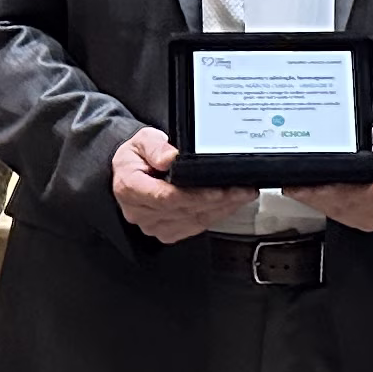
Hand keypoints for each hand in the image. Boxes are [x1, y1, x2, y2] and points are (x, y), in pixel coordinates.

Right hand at [112, 126, 251, 243]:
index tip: (218, 191)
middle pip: (185, 210)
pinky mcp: (166, 231)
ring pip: (194, 221)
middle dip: (218, 200)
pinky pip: (195, 226)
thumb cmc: (136, 157)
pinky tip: (230, 204)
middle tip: (242, 189)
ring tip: (242, 194)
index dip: (195, 196)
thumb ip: (155, 146)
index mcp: (130, 188)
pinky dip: (216, 215)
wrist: (131, 171)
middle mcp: (140, 211)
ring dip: (222, 209)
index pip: (166, 197)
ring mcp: (153, 224)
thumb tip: (170, 157)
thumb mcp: (142, 140)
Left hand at [291, 115, 372, 231]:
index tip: (318, 182)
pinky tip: (309, 195)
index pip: (369, 192)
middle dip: (321, 196)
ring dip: (319, 202)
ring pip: (343, 213)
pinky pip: (341, 216)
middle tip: (297, 186)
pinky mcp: (367, 220)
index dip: (340, 190)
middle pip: (351, 205)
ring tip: (298, 189)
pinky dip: (323, 205)